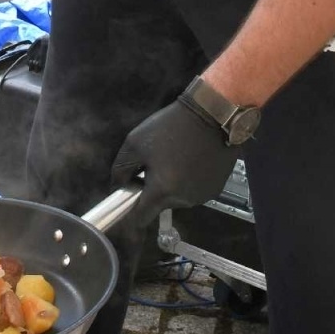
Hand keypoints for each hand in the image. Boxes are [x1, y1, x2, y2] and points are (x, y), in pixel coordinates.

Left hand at [110, 98, 239, 225]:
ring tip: (175, 159)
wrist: (212, 114)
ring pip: (177, 198)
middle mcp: (184, 200)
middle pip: (160, 205)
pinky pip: (193, 191)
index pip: (141, 219)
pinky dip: (189, 181)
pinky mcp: (215, 189)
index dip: (130, 215)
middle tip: (154, 165)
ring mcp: (202, 196)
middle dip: (154, 190)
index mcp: (162, 191)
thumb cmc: (170, 127)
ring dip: (172, 186)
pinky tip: (191, 161)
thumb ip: (121, 169)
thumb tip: (119, 186)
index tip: (126, 205)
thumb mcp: (135, 143)